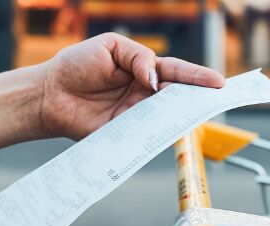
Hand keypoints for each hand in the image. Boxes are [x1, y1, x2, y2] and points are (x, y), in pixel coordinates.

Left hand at [37, 33, 225, 139]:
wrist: (50, 93)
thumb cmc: (77, 65)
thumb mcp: (110, 46)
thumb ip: (138, 58)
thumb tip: (155, 80)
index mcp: (145, 69)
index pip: (177, 72)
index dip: (198, 77)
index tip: (219, 82)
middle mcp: (145, 94)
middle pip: (178, 97)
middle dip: (199, 99)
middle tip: (219, 100)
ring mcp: (136, 115)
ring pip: (165, 117)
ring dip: (181, 116)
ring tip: (198, 113)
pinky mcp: (124, 134)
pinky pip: (144, 135)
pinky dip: (157, 134)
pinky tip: (168, 129)